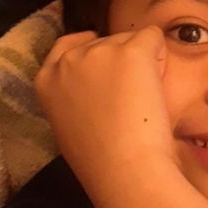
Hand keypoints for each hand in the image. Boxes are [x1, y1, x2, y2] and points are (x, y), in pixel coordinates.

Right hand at [35, 26, 175, 196]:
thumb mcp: (68, 125)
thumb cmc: (101, 160)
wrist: (124, 169)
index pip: (66, 46)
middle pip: (105, 41)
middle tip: (129, 99)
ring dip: (143, 61)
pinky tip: (158, 87)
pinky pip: (154, 37)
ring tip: (143, 101)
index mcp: (46, 80)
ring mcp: (99, 51)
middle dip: (121, 60)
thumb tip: (94, 86)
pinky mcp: (131, 51)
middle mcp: (69, 60)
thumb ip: (73, 97)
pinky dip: (161, 57)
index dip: (91, 51)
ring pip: (131, 39)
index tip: (108, 64)